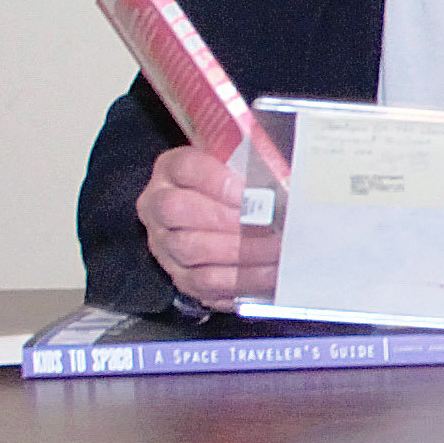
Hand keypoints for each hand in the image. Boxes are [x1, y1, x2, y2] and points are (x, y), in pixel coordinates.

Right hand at [138, 144, 278, 310]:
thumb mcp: (242, 164)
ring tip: (278, 248)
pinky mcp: (179, 275)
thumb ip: (257, 161)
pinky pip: (205, 281)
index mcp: (171, 169)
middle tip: (270, 224)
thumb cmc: (236, 187)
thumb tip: (286, 174)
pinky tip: (270, 272)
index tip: (256, 192)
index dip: (220, 180)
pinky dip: (242, 278)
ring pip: (191, 249)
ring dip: (241, 251)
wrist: (219, 217)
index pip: (186, 168)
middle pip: (178, 210)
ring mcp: (164, 243)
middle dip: (230, 219)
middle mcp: (157, 205)